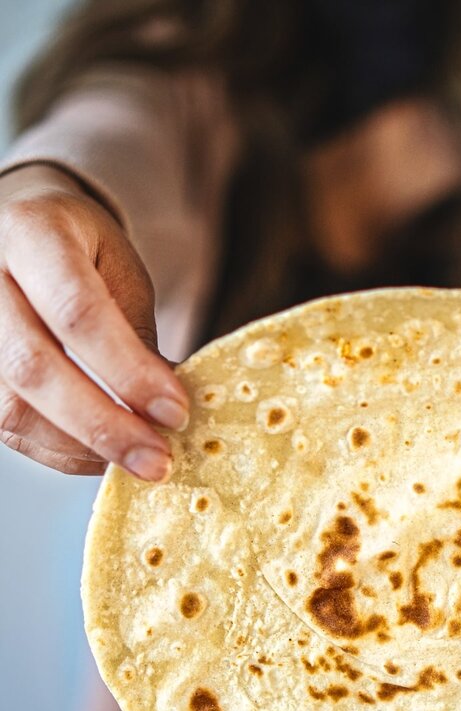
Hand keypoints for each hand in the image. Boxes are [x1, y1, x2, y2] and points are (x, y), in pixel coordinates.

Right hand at [0, 163, 187, 477]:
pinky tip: (101, 456)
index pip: (77, 312)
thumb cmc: (77, 251)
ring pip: (12, 408)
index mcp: (32, 233)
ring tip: (135, 460)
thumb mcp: (118, 269)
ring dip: (82, 448)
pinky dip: (60, 452)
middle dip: (103, 425)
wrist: (20, 232)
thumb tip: (169, 411)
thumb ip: (136, 334)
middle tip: (157, 459)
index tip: (175, 412)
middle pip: (34, 367)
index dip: (128, 371)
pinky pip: (7, 427)